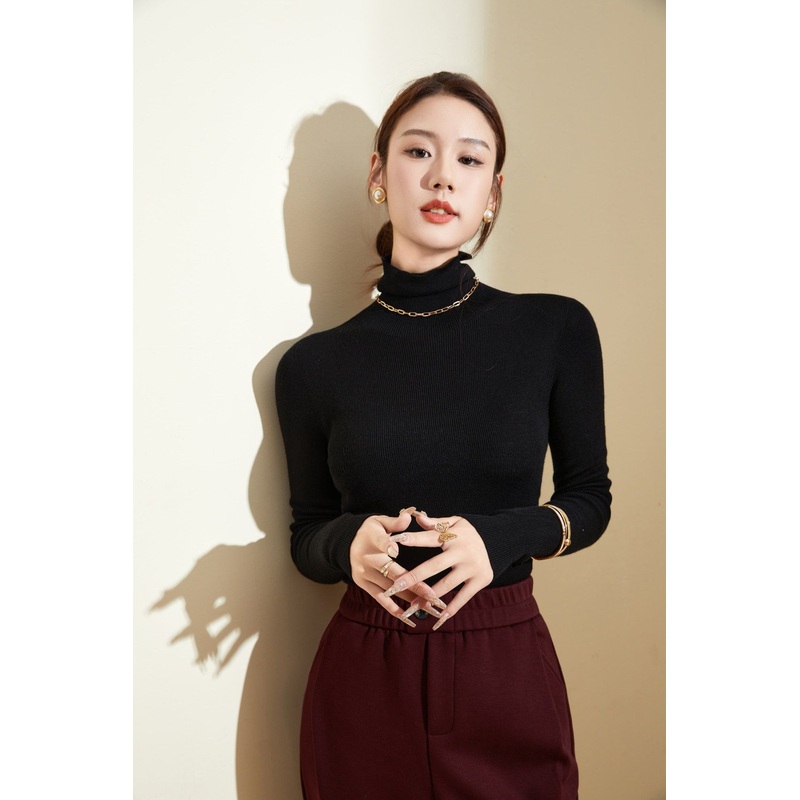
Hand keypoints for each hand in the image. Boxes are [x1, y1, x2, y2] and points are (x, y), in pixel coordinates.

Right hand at [349, 509, 446, 626]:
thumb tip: (408, 517)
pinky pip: (380, 599)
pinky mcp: (364, 585)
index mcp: (371, 538)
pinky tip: (409, 618)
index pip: (380, 541)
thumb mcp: (379, 521)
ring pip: (390, 589)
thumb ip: (395, 522)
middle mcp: (366, 559)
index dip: (387, 545)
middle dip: (414, 584)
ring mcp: (364, 575)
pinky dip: (394, 609)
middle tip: (433, 595)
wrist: (348, 543)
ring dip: (411, 599)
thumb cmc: (371, 531)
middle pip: (392, 573)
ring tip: (429, 608)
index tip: (396, 551)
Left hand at [385, 511, 492, 629]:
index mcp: (453, 534)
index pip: (429, 538)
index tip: (396, 542)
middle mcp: (463, 551)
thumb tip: (417, 517)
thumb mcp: (453, 521)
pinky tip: (438, 618)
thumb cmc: (466, 533)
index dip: (413, 539)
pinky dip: (451, 608)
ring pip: (446, 584)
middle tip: (395, 586)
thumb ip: (435, 521)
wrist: (497, 541)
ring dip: (428, 597)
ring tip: (411, 606)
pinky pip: (463, 596)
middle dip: (414, 577)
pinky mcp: (481, 580)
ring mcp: (473, 567)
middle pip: (434, 566)